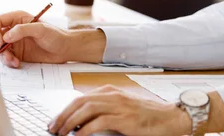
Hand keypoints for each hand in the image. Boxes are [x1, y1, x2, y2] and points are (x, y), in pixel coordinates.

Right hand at [0, 10, 71, 67]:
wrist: (64, 49)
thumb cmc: (56, 35)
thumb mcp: (41, 29)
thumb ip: (23, 30)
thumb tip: (6, 36)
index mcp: (18, 19)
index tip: (1, 41)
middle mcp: (14, 30)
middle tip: (7, 53)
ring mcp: (15, 42)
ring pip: (0, 49)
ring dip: (4, 56)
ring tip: (14, 60)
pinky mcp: (18, 53)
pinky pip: (7, 58)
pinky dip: (9, 61)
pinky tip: (17, 63)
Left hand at [48, 85, 189, 135]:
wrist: (170, 118)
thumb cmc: (148, 116)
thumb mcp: (123, 109)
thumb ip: (105, 110)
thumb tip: (81, 121)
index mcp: (112, 92)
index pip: (81, 97)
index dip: (65, 109)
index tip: (55, 121)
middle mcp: (114, 95)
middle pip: (80, 101)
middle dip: (63, 115)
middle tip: (53, 128)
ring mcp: (120, 106)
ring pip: (86, 109)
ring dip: (70, 122)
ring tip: (62, 133)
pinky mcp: (125, 118)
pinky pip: (99, 121)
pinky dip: (85, 129)